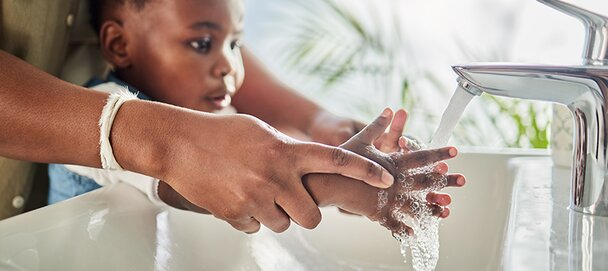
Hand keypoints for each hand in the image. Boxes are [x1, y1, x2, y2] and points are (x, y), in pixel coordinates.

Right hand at [156, 113, 394, 233]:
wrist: (178, 143)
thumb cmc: (221, 132)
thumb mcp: (262, 131)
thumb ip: (288, 150)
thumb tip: (306, 166)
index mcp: (287, 152)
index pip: (336, 160)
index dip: (364, 170)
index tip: (384, 178)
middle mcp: (276, 177)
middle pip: (312, 218)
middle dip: (306, 215)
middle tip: (292, 203)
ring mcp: (255, 198)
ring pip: (284, 226)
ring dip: (275, 215)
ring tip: (256, 193)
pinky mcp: (235, 215)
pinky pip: (256, 228)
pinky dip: (250, 218)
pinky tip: (235, 196)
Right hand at [339, 108, 464, 233]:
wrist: (326, 181)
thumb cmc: (342, 160)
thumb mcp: (361, 140)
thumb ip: (377, 126)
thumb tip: (389, 110)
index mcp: (393, 163)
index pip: (421, 157)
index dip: (438, 153)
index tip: (454, 151)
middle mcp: (395, 182)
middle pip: (426, 181)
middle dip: (446, 181)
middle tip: (462, 180)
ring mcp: (388, 199)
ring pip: (417, 205)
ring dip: (433, 207)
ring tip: (447, 210)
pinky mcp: (378, 213)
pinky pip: (395, 223)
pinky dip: (405, 228)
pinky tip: (415, 233)